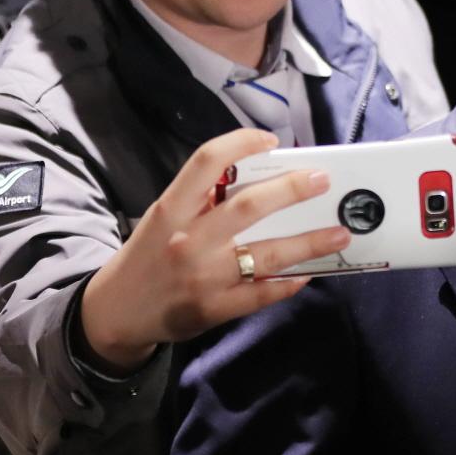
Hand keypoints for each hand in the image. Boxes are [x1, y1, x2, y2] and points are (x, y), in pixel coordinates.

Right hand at [80, 129, 343, 371]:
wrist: (115, 314)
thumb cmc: (148, 257)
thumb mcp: (161, 220)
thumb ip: (200, 202)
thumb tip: (260, 180)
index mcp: (171, 210)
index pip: (206, 162)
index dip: (241, 143)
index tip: (271, 140)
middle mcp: (188, 240)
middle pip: (248, 206)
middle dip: (291, 190)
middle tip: (322, 180)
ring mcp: (204, 277)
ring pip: (266, 253)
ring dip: (309, 242)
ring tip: (340, 232)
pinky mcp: (215, 309)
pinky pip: (262, 292)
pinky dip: (289, 282)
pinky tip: (308, 273)